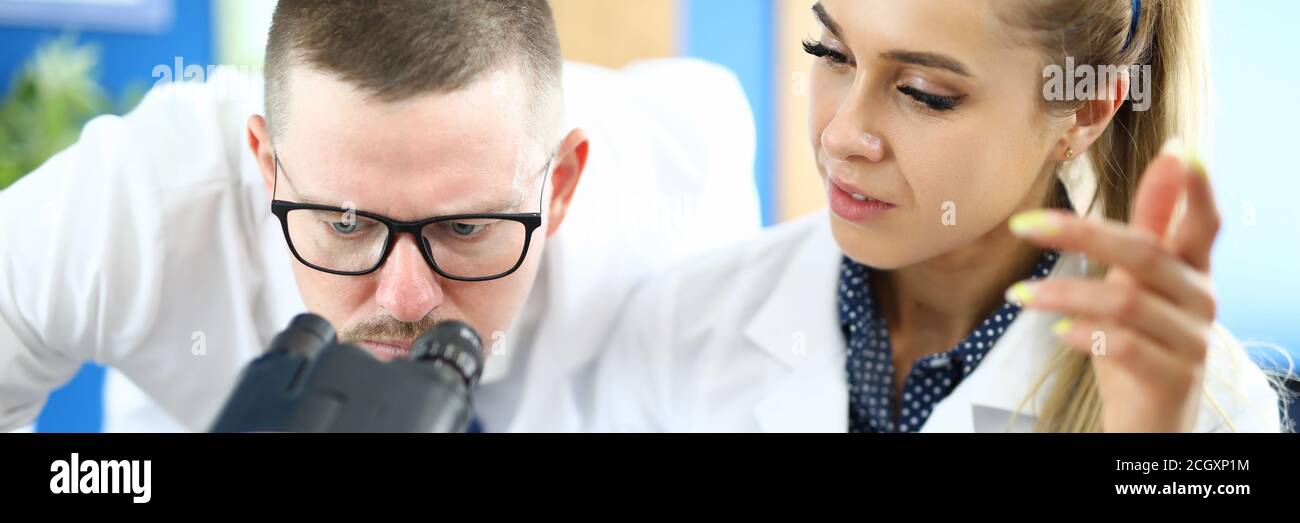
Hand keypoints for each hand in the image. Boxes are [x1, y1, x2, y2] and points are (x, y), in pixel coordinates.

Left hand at [1006, 139, 1218, 431]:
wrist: (1150, 420)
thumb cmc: (1139, 341)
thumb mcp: (1137, 283)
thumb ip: (1149, 226)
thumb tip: (1167, 157)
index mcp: (1192, 272)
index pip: (1204, 224)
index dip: (1194, 189)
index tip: (1179, 150)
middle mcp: (1200, 301)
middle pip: (1145, 254)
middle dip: (1080, 234)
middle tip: (1023, 224)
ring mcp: (1190, 341)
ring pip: (1126, 302)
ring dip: (1063, 295)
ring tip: (1017, 297)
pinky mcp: (1172, 377)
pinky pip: (1124, 346)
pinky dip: (1085, 334)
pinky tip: (1058, 333)